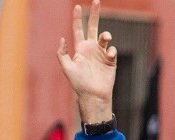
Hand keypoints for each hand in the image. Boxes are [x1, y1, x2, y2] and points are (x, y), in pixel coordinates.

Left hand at [56, 2, 116, 123]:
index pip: (78, 30)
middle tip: (96, 1)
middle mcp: (91, 49)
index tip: (77, 6)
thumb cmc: (78, 84)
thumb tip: (62, 38)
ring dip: (105, 35)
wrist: (92, 96)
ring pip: (104, 37)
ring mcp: (101, 53)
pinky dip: (111, 51)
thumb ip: (62, 54)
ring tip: (105, 37)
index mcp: (80, 49)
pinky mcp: (110, 60)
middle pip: (93, 27)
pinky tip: (108, 57)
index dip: (77, 18)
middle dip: (95, 14)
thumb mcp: (67, 69)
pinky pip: (112, 50)